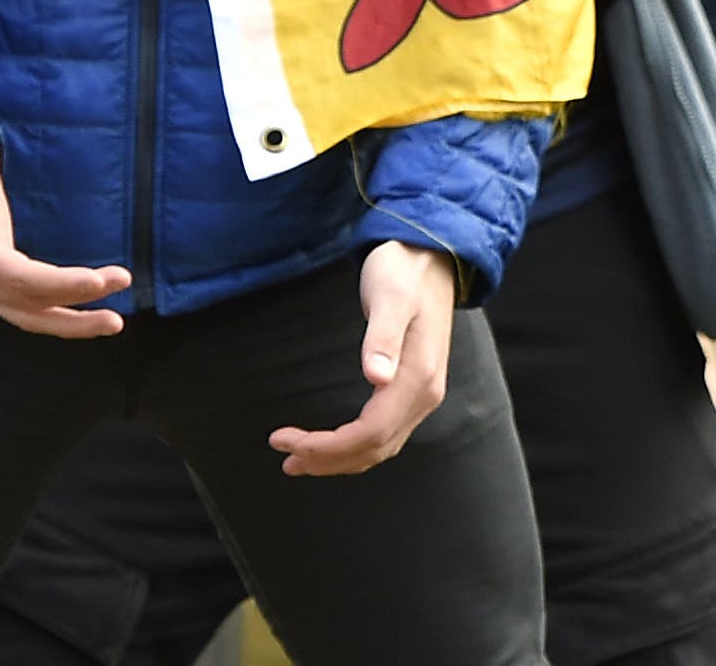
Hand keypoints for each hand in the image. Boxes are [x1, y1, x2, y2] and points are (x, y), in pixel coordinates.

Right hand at [0, 124, 130, 337]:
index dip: (59, 284)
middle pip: (27, 304)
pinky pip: (29, 305)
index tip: (98, 282)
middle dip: (75, 305)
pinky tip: (89, 308)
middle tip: (121, 297)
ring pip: (29, 314)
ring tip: (113, 321)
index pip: (18, 279)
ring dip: (72, 320)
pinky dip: (60, 312)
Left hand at [270, 242, 456, 476]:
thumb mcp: (390, 295)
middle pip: (374, 448)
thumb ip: (382, 336)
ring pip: (380, 446)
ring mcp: (423, 394)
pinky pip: (385, 433)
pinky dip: (355, 447)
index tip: (284, 439)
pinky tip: (331, 444)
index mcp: (418, 377)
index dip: (326, 446)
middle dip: (327, 458)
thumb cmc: (403, 271)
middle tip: (283, 455)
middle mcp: (425, 393)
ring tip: (297, 459)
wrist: (432, 256)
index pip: (369, 433)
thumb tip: (376, 379)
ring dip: (339, 459)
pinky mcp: (415, 389)